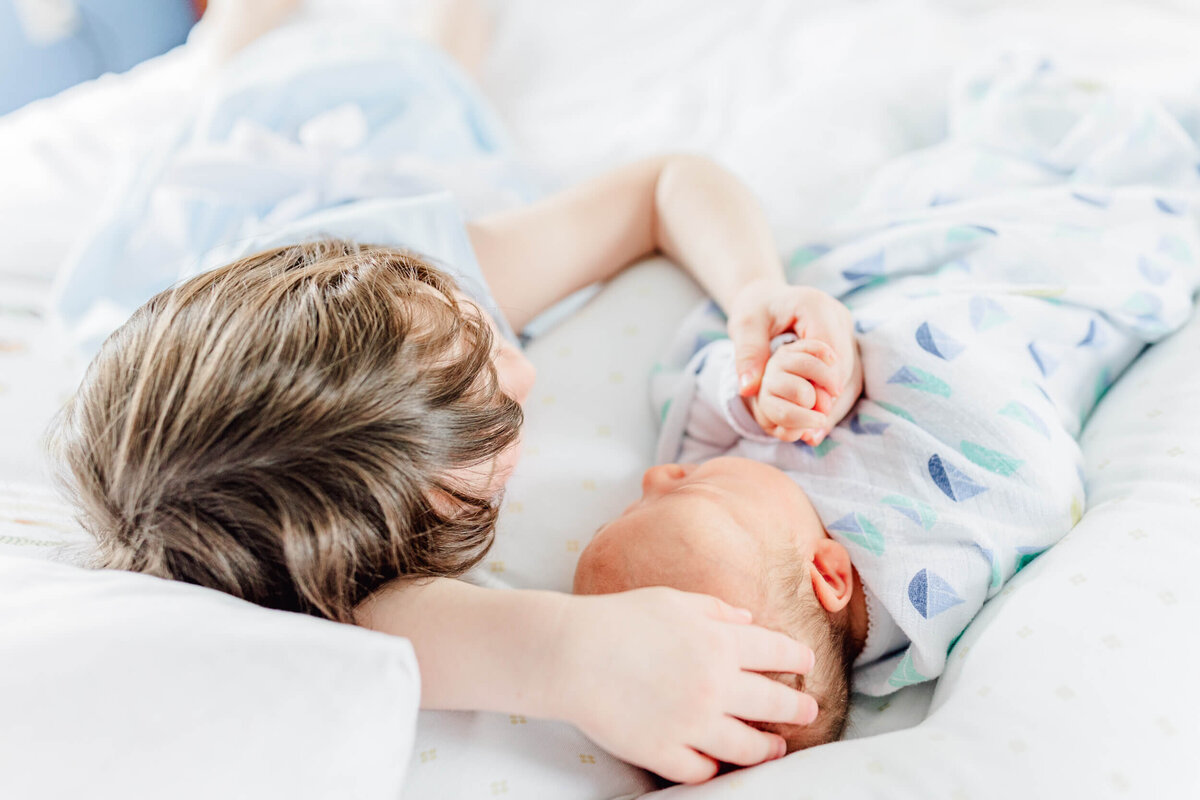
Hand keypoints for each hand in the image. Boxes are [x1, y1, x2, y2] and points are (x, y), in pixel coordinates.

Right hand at [550, 587, 817, 783]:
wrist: (571, 654)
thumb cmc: (619, 619)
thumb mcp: (673, 601)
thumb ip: (715, 610)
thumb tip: (747, 620)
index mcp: (719, 643)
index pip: (776, 653)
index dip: (795, 658)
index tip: (805, 663)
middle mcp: (715, 687)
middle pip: (773, 703)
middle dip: (796, 707)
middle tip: (808, 710)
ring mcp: (692, 724)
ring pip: (747, 747)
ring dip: (768, 748)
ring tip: (776, 747)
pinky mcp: (665, 752)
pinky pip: (703, 771)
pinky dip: (715, 768)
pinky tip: (722, 763)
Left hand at [727, 280, 860, 441]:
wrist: (767, 298)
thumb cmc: (756, 309)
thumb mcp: (744, 325)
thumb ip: (747, 354)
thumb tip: (748, 388)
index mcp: (816, 305)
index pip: (828, 347)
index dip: (824, 380)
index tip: (813, 410)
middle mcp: (838, 316)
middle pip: (845, 364)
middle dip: (830, 399)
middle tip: (814, 430)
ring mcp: (845, 331)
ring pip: (851, 373)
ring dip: (835, 405)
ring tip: (815, 434)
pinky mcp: (845, 345)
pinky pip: (847, 376)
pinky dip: (834, 400)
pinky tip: (820, 423)